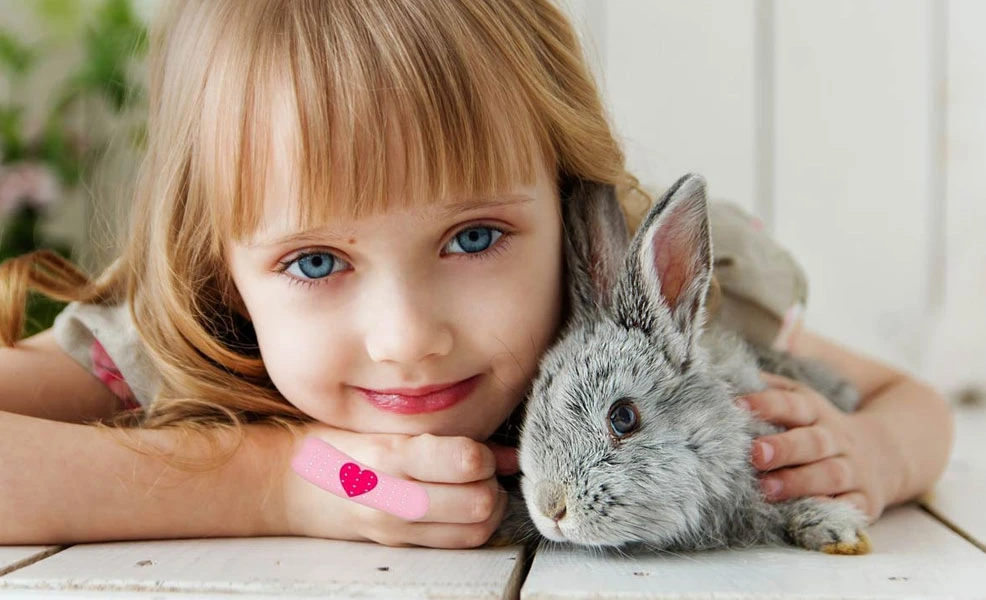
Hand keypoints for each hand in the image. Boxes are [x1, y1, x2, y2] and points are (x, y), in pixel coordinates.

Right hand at [279, 423, 519, 547]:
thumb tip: (503, 453)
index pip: (465, 460)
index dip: (483, 454)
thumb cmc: (334, 444)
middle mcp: (394, 494)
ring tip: (475, 489)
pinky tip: (463, 506)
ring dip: (487, 508)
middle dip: (491, 483)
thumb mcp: (382, 425)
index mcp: (389, 454)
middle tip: (480, 470)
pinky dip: (474, 526)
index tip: (475, 448)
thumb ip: (442, 435)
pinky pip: (457, 543)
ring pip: (475, 529)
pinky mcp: (399, 544)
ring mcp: (396, 526)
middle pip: (479, 501)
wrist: (286, 484)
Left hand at [737, 372, 888, 521]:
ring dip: (799, 482)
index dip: (766, 404)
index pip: (792, 404)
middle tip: (754, 453)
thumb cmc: (819, 428)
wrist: (886, 455)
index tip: (738, 406)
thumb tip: (730, 373)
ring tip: (766, 489)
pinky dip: (833, 511)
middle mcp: (836, 440)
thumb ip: (771, 389)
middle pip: (812, 441)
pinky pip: (852, 508)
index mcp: (816, 412)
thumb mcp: (802, 401)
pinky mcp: (864, 501)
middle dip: (783, 448)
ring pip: (830, 475)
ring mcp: (853, 471)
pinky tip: (808, 513)